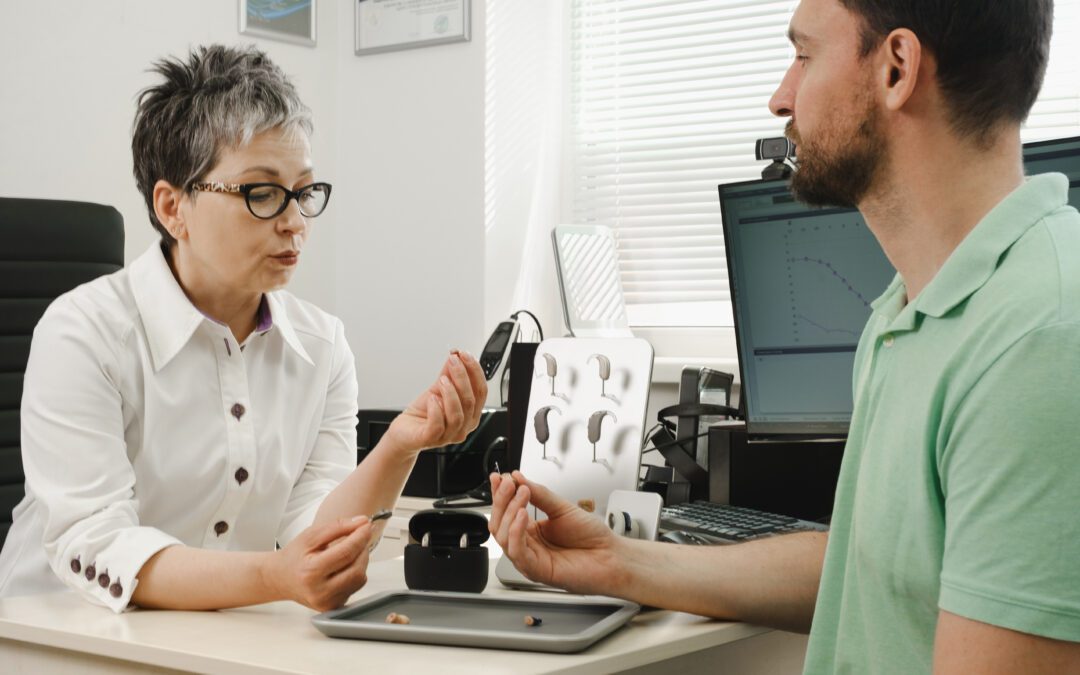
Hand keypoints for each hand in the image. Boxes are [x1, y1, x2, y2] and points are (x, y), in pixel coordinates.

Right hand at [264, 516, 372, 611]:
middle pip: (356, 569)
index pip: (345, 553)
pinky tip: (344, 566)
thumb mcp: (310, 535)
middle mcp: (319, 592)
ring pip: (360, 579)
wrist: (280, 579)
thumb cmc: (295, 556)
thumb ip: (337, 526)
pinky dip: (355, 572)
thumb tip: (362, 522)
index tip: (367, 526)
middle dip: (363, 549)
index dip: (360, 537)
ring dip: (361, 561)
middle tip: (359, 536)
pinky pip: (355, 587)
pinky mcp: (334, 606)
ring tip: (349, 551)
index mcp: (311, 573)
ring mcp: (327, 603)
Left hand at [385, 350, 487, 453]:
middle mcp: (463, 426)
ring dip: (450, 393)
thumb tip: (456, 355)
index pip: (481, 391)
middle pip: (471, 401)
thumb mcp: (437, 388)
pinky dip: (436, 410)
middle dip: (463, 377)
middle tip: (453, 361)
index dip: (475, 371)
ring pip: (457, 415)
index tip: (465, 355)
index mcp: (470, 414)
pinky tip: (432, 398)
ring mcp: (448, 435)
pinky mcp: (431, 439)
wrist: (405, 430)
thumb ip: (448, 374)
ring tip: (442, 380)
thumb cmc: (424, 413)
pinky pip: (437, 426)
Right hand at [488, 471, 620, 594]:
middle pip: (499, 524)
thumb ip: (540, 494)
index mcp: (531, 531)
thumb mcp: (562, 508)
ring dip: (509, 512)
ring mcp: (530, 558)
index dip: (499, 494)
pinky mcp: (536, 570)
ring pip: (503, 537)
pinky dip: (516, 532)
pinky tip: (522, 515)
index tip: (499, 477)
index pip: (505, 512)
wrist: (611, 556)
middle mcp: (528, 545)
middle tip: (510, 483)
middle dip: (501, 500)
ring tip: (522, 494)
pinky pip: (517, 552)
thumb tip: (519, 479)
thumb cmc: (592, 537)